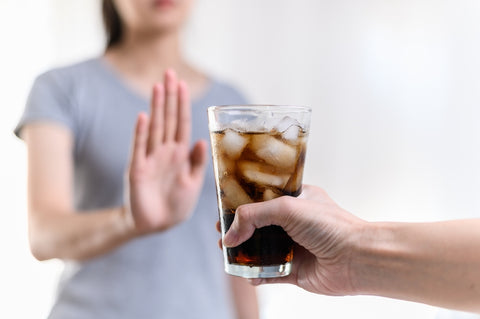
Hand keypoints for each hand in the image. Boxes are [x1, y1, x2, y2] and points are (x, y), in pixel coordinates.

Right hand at [127, 69, 206, 234]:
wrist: (157, 225)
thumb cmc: (176, 204)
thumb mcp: (193, 183)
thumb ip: (197, 163)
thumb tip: (202, 141)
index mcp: (180, 154)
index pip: (182, 123)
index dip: (182, 104)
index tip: (183, 83)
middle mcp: (165, 151)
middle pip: (168, 119)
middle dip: (170, 96)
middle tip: (169, 72)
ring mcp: (150, 158)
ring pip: (155, 128)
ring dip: (157, 107)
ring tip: (158, 86)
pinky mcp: (137, 170)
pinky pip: (140, 148)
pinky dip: (141, 133)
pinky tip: (144, 116)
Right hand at [222, 185, 365, 294]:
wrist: (356, 258)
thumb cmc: (330, 226)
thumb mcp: (287, 207)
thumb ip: (253, 215)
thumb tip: (230, 234)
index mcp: (296, 200)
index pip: (263, 199)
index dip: (242, 204)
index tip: (224, 210)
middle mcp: (294, 223)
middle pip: (258, 226)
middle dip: (239, 231)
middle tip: (223, 234)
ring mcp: (294, 247)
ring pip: (261, 250)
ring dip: (244, 253)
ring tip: (228, 254)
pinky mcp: (295, 270)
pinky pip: (270, 273)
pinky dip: (256, 274)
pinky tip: (247, 275)